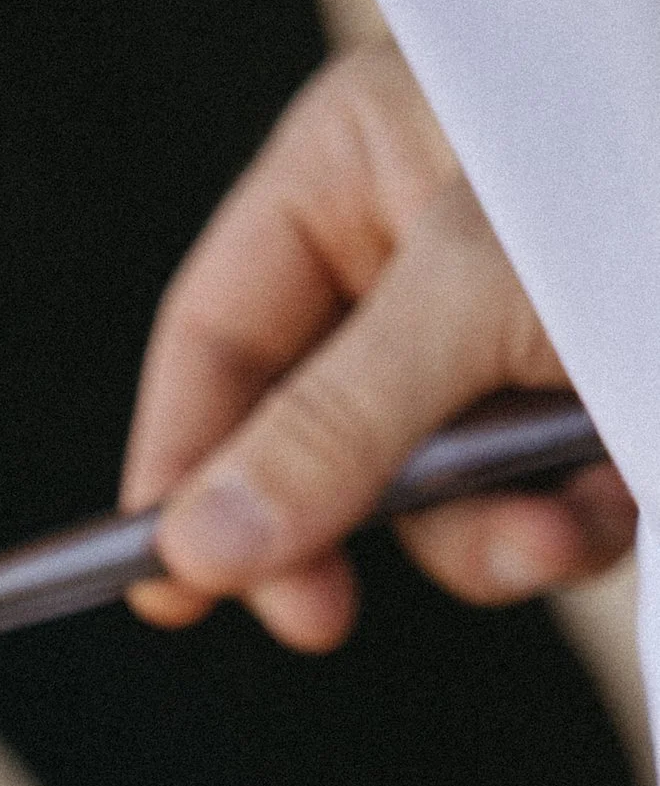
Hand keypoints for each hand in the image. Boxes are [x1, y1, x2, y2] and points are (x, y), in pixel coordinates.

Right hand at [123, 40, 632, 651]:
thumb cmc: (641, 180)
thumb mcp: (471, 299)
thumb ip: (330, 427)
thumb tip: (198, 547)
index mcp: (355, 169)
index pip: (216, 336)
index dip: (182, 464)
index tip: (171, 585)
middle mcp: (412, 252)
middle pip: (308, 438)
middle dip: (349, 528)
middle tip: (320, 616)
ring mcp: (496, 338)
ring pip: (421, 496)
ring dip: (482, 543)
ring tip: (558, 529)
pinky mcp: (572, 409)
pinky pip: (519, 508)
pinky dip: (559, 530)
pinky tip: (609, 506)